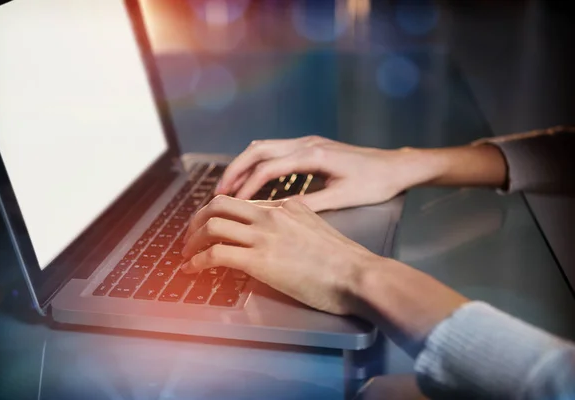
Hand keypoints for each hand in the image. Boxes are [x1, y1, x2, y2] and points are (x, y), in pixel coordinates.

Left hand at [181, 195, 377, 314]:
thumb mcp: (318, 229)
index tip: (209, 225)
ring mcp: (265, 235)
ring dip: (192, 239)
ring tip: (186, 254)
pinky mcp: (260, 260)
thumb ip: (295, 225)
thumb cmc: (345, 260)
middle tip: (189, 235)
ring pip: (212, 224)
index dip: (218, 213)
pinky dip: (198, 260)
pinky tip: (194, 269)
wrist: (358, 275)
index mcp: (285, 206)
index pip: (241, 202)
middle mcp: (271, 215)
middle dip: (196, 219)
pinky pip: (217, 253)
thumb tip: (279, 236)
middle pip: (219, 204)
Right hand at [214, 136, 432, 211]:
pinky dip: (259, 164)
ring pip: (264, 147)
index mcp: (313, 155)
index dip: (248, 187)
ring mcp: (308, 142)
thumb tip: (277, 213)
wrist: (397, 167)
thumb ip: (309, 204)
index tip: (234, 204)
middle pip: (258, 150)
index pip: (269, 168)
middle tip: (219, 193)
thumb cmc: (375, 183)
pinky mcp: (311, 147)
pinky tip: (253, 180)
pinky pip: (276, 151)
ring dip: (244, 165)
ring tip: (230, 187)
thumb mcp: (343, 198)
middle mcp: (306, 143)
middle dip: (236, 170)